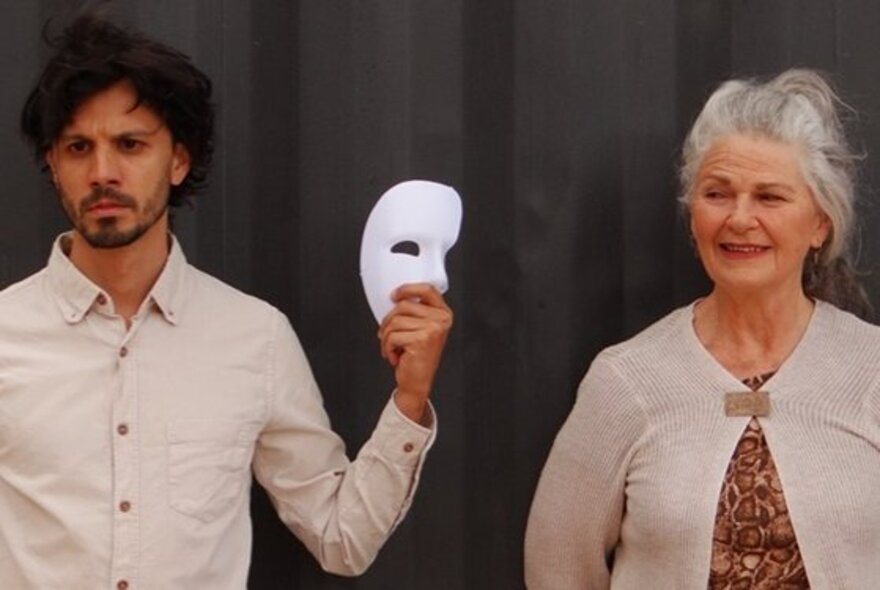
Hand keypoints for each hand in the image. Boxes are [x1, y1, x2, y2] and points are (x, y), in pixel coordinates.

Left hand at [378, 283, 452, 424]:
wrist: (417, 382)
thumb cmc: (415, 356)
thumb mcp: (419, 329)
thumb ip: (414, 312)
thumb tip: (394, 297)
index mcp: (443, 313)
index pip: (428, 289)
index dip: (408, 288)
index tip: (393, 296)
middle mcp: (442, 320)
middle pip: (404, 305)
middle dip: (388, 321)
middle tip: (386, 336)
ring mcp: (433, 329)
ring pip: (395, 321)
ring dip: (386, 337)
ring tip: (391, 348)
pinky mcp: (422, 340)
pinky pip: (393, 335)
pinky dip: (388, 347)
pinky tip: (395, 356)